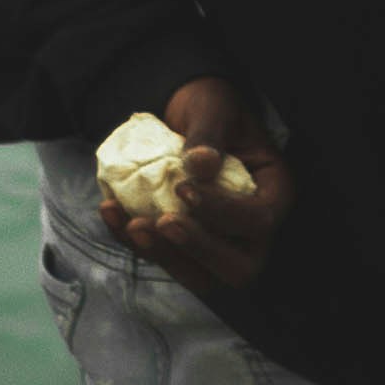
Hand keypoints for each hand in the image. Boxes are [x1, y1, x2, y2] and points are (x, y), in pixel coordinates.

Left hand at [111, 76, 290, 299]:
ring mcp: (220, 244)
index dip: (222, 212)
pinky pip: (165, 260)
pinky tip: (111, 212)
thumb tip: (201, 164)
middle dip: (199, 251)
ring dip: (164, 257)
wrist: (186, 115)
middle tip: (164, 222)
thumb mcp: (213, 106)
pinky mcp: (187, 247)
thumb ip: (209, 131)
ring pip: (201, 278)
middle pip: (239, 269)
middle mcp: (252, 228)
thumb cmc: (211, 107)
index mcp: (274, 192)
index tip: (183, 188)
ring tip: (132, 224)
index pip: (259, 220)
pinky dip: (135, 244)